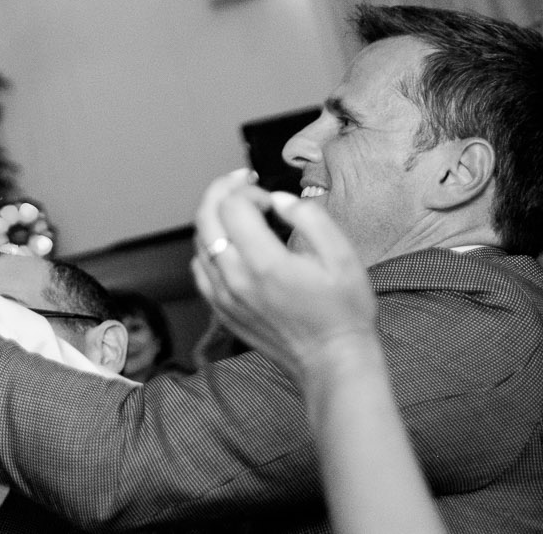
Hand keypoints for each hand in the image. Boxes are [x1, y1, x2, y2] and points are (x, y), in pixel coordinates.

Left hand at [189, 169, 375, 379]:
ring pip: (199, 241)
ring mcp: (224, 297)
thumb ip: (310, 217)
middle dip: (222, 190)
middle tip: (242, 182)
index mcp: (265, 263)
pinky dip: (208, 246)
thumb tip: (279, 200)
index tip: (270, 200)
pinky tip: (229, 243)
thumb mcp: (343, 256)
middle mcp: (236, 279)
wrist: (333, 361)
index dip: (250, 191)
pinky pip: (200, 268)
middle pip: (206, 217)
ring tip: (238, 209)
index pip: (233, 206)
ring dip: (214, 216)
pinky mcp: (222, 310)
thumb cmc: (343, 312)